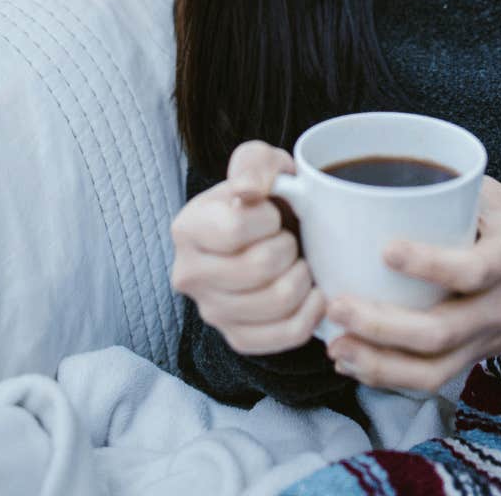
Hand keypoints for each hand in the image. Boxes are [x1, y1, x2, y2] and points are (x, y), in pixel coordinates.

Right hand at [170, 140, 325, 354]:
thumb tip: (247, 192)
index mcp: (187, 228)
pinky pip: (286, 335)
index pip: (236, 229)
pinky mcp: (238, 338)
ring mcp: (212, 311)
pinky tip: (312, 292)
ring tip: (298, 263)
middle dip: (289, 247)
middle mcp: (190, 274)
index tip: (271, 214)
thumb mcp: (261, 162)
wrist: (275, 231)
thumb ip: (253, 165)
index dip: (268, 219)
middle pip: (259, 267)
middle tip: (288, 239)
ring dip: (303, 277)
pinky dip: (311, 312)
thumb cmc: (267, 196)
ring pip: (277, 301)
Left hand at [324, 176, 500, 392]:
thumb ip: (454, 188)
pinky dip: (388, 375)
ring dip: (379, 363)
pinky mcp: (472, 357)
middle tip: (338, 305)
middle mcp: (495, 309)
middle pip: (439, 331)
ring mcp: (483, 340)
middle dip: (383, 326)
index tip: (386, 250)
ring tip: (337, 348)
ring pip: (432, 368)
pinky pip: (431, 378)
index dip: (428, 264)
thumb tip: (391, 170)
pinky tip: (353, 362)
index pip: (470, 271)